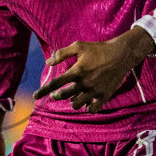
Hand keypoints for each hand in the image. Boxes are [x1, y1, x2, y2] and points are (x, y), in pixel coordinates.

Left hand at [36, 28, 155, 111]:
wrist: (121, 54)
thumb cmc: (98, 49)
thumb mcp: (79, 46)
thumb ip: (62, 53)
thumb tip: (48, 62)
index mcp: (76, 71)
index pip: (55, 83)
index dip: (43, 91)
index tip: (35, 96)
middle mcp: (84, 83)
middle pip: (64, 95)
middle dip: (57, 96)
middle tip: (57, 95)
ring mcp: (95, 90)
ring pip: (77, 105)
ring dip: (72, 102)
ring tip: (73, 97)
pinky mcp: (104, 95)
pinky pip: (93, 108)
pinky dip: (87, 107)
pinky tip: (86, 103)